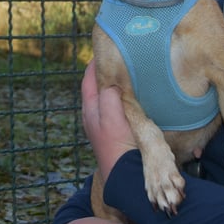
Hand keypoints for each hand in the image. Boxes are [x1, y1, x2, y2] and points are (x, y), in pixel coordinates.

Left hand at [82, 62, 137, 182]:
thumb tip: (112, 82)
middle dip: (105, 72)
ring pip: (107, 96)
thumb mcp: (111, 119)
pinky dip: (122, 96)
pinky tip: (133, 94)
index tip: (104, 48)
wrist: (126, 175)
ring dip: (114, 84)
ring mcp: (105, 123)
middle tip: (118, 56)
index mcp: (90, 110)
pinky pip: (117, 106)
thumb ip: (109, 97)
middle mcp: (94, 115)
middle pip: (97, 86)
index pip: (89, 79)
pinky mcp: (116, 130)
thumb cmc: (117, 146)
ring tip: (127, 71)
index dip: (95, 64)